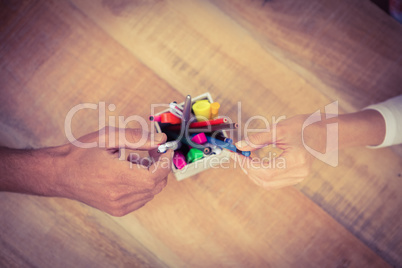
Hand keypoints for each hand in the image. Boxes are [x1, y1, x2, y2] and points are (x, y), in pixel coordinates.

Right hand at [52, 127, 172, 215]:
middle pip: (158, 184)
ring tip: (133, 160)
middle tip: (152, 151)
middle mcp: (121, 196)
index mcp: (119, 176)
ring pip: (151, 192)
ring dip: (151, 175)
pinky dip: (142, 185)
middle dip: (160, 165)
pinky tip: (128, 173)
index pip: (158, 174)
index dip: (166, 160)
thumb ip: (138, 138)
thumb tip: (161, 139)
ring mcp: (120, 206)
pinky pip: (142, 198)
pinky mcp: (118, 210)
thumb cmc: (81, 152)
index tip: (165, 148)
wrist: (59, 174)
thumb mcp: (108, 137)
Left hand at [233, 109, 385, 189]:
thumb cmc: (304, 127)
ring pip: (268, 184)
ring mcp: (298, 177)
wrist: (324, 132)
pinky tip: (255, 163)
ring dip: (253, 174)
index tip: (235, 154)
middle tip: (238, 156)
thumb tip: (240, 146)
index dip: (247, 164)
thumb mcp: (279, 129)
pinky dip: (261, 174)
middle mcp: (298, 173)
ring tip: (245, 159)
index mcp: (296, 160)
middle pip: (265, 180)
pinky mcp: (296, 177)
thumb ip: (258, 139)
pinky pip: (274, 182)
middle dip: (248, 169)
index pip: (264, 170)